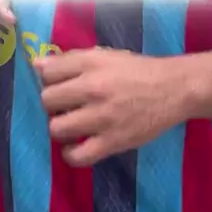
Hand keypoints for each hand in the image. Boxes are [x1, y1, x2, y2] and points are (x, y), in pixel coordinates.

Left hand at [34, 48, 187, 165]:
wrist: (173, 89)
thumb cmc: (136, 70)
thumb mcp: (104, 55)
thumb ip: (71, 59)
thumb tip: (37, 65)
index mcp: (91, 64)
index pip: (47, 73)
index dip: (49, 79)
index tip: (59, 85)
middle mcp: (93, 89)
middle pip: (47, 100)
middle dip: (53, 104)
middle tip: (66, 106)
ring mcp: (102, 117)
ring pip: (57, 128)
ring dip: (60, 127)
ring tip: (71, 125)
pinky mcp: (113, 142)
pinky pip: (78, 156)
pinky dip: (70, 153)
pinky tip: (75, 146)